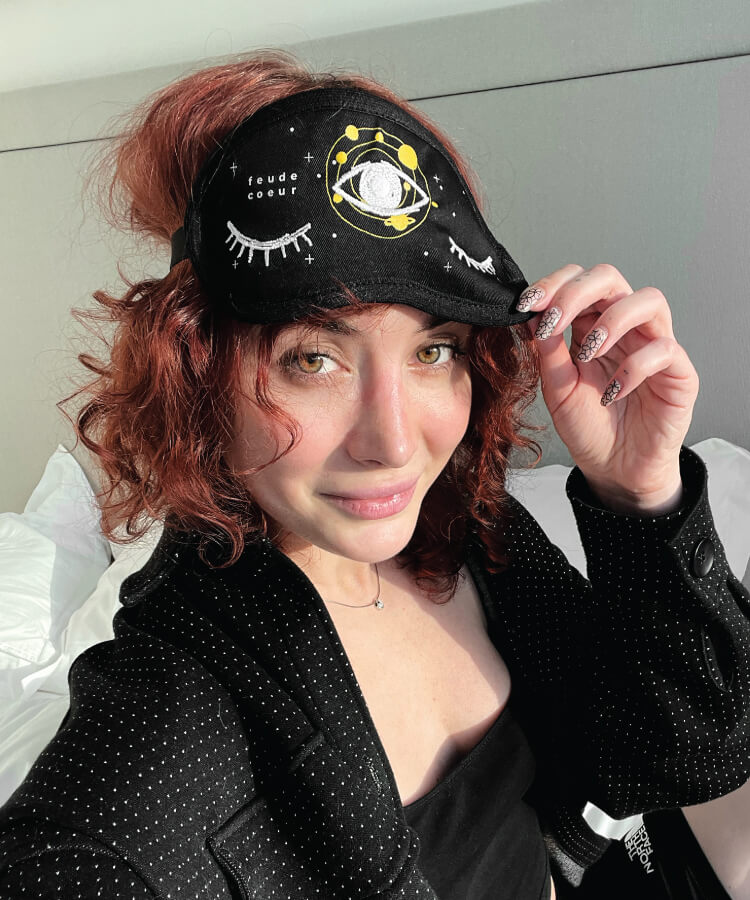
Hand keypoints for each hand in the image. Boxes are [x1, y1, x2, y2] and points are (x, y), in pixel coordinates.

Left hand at [516, 263, 698, 513]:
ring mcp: (655, 346)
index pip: (579, 281)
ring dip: (611, 320)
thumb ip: (546, 351)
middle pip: (611, 278)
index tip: (527, 303)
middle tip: (553, 320)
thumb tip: (531, 313)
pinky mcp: (679, 373)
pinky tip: (612, 392)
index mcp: (591, 325)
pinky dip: (634, 367)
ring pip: (649, 301)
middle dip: (578, 292)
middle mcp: (625, 328)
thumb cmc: (588, 427)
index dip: (553, 284)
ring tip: (588, 353)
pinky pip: (665, 350)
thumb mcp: (557, 388)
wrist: (613, 469)